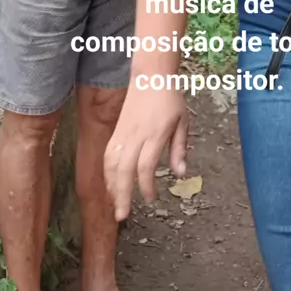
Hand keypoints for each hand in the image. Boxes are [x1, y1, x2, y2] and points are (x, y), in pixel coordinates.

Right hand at [104, 82, 187, 221]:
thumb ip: (179, 148)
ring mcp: (123, 132)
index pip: (145, 165)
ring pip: (111, 163)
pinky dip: (107, 172)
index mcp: (155, 133)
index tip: (151, 198)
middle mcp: (136, 134)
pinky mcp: (117, 130)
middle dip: (121, 194)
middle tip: (121, 216)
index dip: (146, 186)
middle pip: (124, 169)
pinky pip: (108, 154)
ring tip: (115, 204)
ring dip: (111, 185)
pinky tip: (111, 183)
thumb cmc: (170, 97)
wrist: (150, 74)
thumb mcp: (183, 121)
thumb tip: (180, 173)